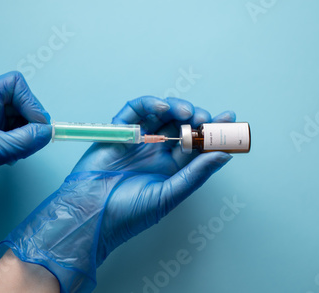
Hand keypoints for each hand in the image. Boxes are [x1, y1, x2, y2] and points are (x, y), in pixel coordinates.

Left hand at [0, 71, 51, 212]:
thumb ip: (22, 141)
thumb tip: (47, 132)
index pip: (14, 85)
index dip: (30, 101)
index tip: (36, 123)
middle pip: (23, 104)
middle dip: (32, 121)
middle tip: (33, 140)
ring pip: (22, 122)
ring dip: (28, 137)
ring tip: (19, 152)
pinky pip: (17, 138)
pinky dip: (22, 147)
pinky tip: (13, 158)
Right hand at [0, 96, 234, 291]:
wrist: (90, 215)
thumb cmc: (128, 213)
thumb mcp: (169, 195)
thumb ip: (196, 174)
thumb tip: (225, 155)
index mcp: (172, 167)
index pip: (198, 144)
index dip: (213, 131)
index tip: (229, 118)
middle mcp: (157, 151)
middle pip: (182, 125)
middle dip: (197, 117)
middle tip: (204, 118)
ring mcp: (139, 139)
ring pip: (162, 113)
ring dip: (177, 107)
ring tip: (187, 113)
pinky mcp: (119, 130)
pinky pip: (136, 110)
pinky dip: (149, 104)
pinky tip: (161, 109)